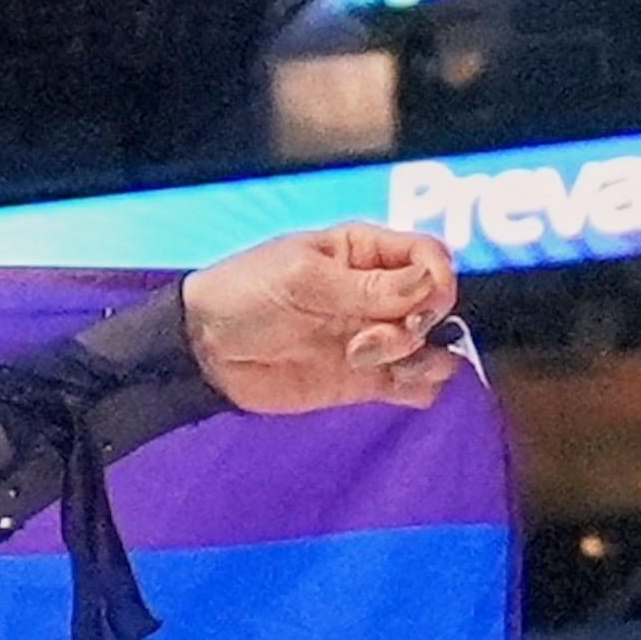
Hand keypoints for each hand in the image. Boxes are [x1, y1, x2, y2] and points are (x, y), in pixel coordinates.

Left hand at [182, 223, 463, 414]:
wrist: (204, 351)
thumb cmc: (243, 295)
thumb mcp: (301, 278)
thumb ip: (366, 286)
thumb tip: (428, 285)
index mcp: (364, 253)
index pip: (429, 257)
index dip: (436, 280)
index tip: (418, 303)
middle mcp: (378, 294)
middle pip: (435, 304)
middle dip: (417, 323)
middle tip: (369, 338)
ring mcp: (374, 337)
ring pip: (433, 346)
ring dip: (418, 356)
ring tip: (365, 359)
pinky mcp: (366, 379)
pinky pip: (417, 384)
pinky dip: (421, 386)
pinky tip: (393, 383)